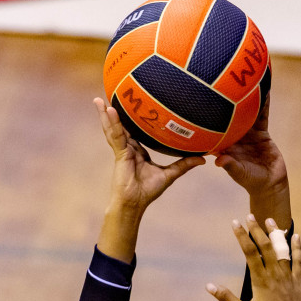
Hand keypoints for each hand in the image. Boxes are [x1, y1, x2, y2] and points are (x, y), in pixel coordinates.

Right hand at [96, 97, 203, 213]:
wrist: (134, 203)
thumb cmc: (148, 191)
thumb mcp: (170, 174)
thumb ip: (184, 164)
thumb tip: (203, 159)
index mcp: (137, 152)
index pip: (134, 131)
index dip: (133, 119)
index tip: (134, 105)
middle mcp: (128, 149)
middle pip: (121, 126)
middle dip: (114, 113)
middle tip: (111, 96)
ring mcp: (122, 150)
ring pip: (114, 128)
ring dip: (106, 114)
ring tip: (98, 100)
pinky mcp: (119, 154)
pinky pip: (116, 136)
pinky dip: (111, 123)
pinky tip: (108, 111)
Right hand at [208, 214, 300, 300]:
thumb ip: (227, 298)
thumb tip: (209, 286)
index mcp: (260, 280)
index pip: (249, 252)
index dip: (242, 236)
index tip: (235, 223)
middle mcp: (275, 274)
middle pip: (265, 246)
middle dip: (256, 229)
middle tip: (249, 215)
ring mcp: (288, 276)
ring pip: (282, 249)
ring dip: (275, 233)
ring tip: (269, 219)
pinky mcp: (299, 280)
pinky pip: (299, 260)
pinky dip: (297, 247)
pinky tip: (295, 236)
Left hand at [214, 93, 288, 224]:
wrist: (270, 183)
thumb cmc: (252, 181)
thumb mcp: (241, 174)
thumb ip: (231, 166)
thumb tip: (219, 161)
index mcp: (226, 145)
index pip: (214, 129)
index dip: (207, 117)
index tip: (201, 102)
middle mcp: (235, 136)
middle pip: (227, 115)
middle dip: (223, 100)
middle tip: (217, 81)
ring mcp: (248, 132)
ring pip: (245, 112)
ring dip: (245, 97)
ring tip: (243, 80)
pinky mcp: (261, 131)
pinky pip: (261, 114)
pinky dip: (263, 103)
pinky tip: (264, 88)